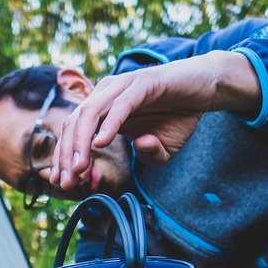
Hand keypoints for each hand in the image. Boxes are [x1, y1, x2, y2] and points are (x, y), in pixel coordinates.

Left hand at [50, 51, 260, 190]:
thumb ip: (149, 155)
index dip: (65, 158)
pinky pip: (120, 105)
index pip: (74, 132)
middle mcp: (107, 94)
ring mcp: (123, 86)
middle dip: (67, 155)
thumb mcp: (163, 148)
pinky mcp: (143, 84)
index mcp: (104, 108)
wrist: (205, 89)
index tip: (61, 183)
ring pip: (91, 113)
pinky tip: (101, 143)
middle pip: (75, 123)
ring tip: (79, 167)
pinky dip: (108, 124)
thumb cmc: (179, 116)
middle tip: (66, 182)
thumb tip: (139, 149)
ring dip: (81, 142)